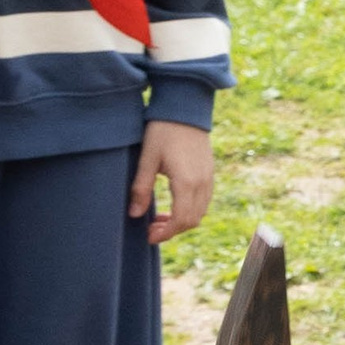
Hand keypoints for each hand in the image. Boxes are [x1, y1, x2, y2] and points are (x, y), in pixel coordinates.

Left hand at [131, 120, 213, 245]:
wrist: (185, 108)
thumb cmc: (163, 131)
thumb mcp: (147, 159)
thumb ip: (141, 188)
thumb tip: (134, 215)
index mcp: (186, 182)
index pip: (180, 220)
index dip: (166, 233)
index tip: (149, 236)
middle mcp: (202, 183)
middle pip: (192, 220)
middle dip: (172, 230)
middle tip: (151, 228)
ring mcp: (208, 177)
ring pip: (200, 212)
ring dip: (181, 220)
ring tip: (160, 218)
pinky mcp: (209, 172)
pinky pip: (204, 200)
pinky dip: (190, 209)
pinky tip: (173, 203)